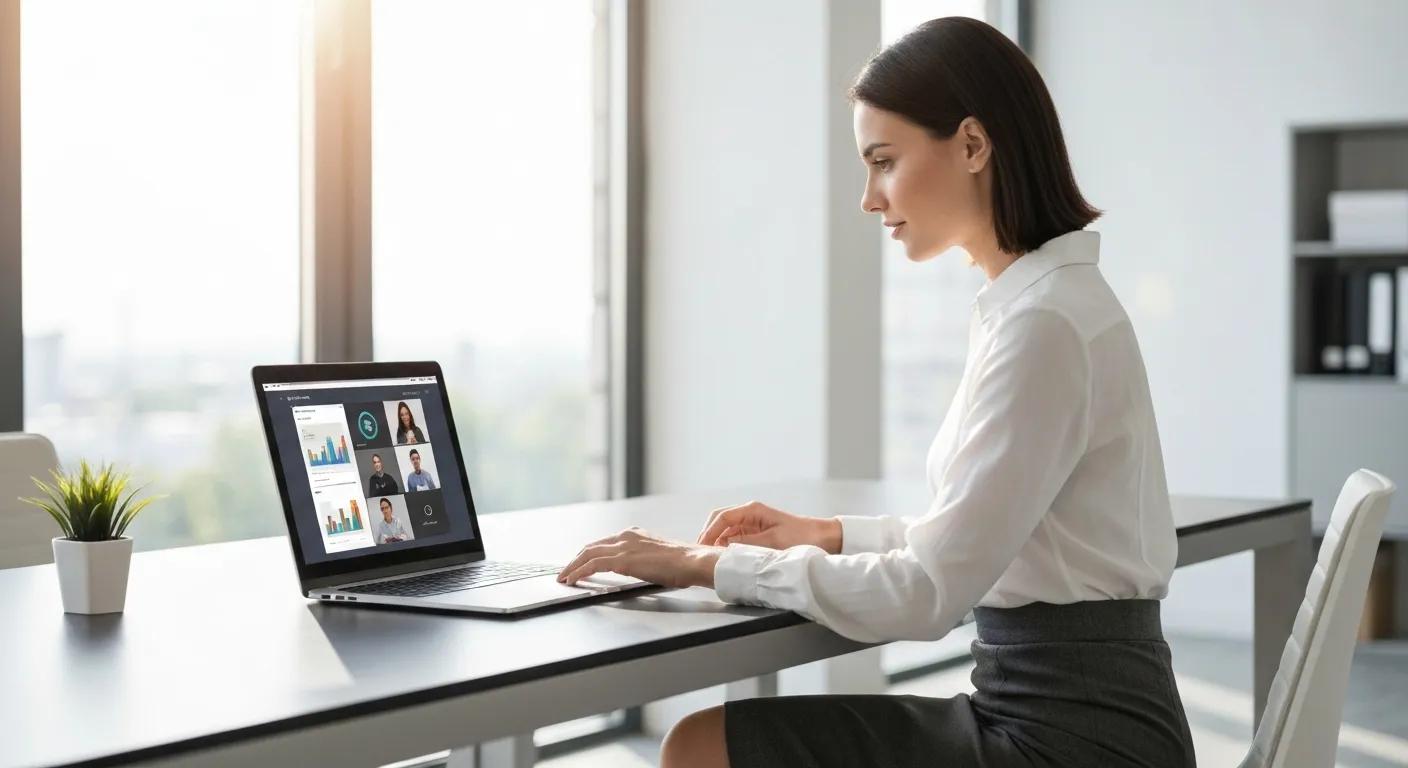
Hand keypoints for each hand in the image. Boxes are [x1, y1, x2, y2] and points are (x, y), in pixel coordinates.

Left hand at [557, 527, 722, 588]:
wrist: (693, 561)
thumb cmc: (684, 563)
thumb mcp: (659, 557)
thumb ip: (645, 560)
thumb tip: (640, 569)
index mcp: (636, 534)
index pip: (605, 543)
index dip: (590, 553)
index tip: (581, 562)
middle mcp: (627, 536)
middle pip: (592, 546)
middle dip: (577, 559)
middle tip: (567, 570)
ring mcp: (624, 546)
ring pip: (588, 554)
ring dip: (573, 566)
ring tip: (564, 577)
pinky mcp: (622, 560)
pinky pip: (592, 565)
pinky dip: (579, 571)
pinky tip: (573, 580)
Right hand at [696, 500, 841, 553]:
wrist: (822, 537)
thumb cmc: (801, 536)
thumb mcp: (773, 542)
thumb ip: (747, 543)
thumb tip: (725, 547)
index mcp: (752, 510)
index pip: (722, 517)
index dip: (709, 532)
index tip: (702, 547)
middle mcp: (749, 514)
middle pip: (719, 521)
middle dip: (708, 536)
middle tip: (700, 553)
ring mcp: (751, 524)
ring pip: (725, 531)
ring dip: (716, 542)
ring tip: (710, 558)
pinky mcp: (755, 534)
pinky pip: (734, 538)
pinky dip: (726, 546)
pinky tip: (724, 558)